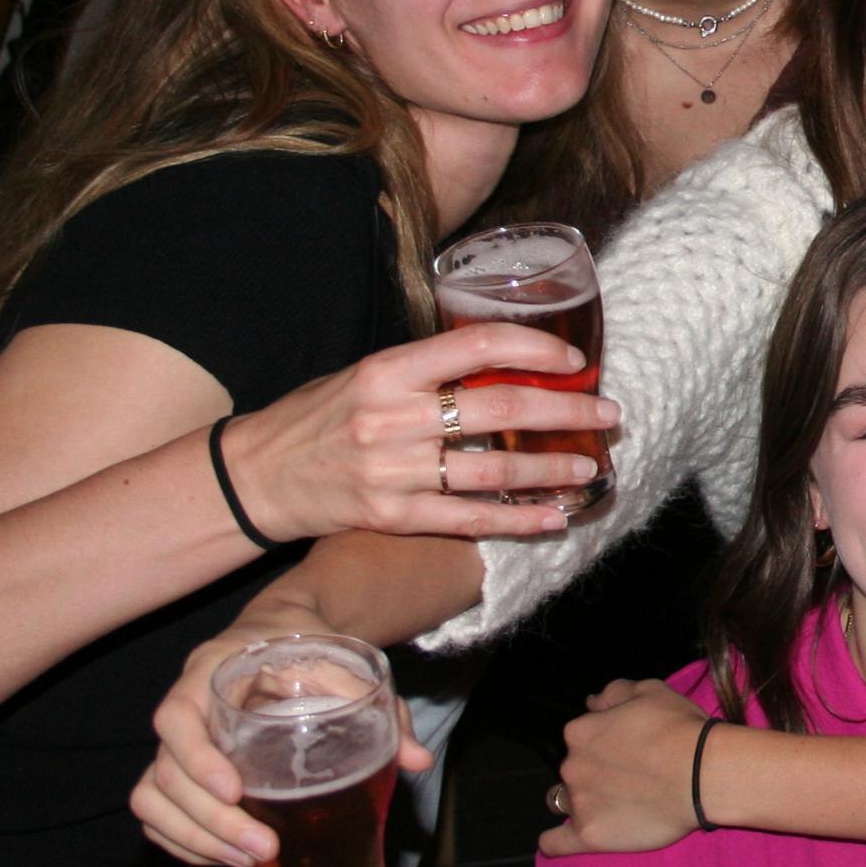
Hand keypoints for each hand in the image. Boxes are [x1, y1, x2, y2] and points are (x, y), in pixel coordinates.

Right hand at [132, 606, 434, 866]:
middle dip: (211, 821)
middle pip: (165, 774)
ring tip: (246, 862)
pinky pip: (155, 813)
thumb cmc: (309, 645)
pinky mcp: (178, 768)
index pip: (176, 718)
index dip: (197, 759)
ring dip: (194, 839)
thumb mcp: (344, 663)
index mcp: (210, 673)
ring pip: (151, 800)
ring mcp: (175, 742)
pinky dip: (181, 842)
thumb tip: (418, 760)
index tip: (235, 790)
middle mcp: (183, 709)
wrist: (283, 628)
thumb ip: (380, 707)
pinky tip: (224, 858)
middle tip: (262, 848)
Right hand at [216, 325, 621, 542]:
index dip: (536, 351)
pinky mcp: (391, 517)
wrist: (256, 476)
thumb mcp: (366, 376)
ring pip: (493, 472)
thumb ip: (427, 373)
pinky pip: (468, 520)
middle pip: (500, 410)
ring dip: (551, 472)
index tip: (573, 362)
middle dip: (566, 412)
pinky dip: (517, 520)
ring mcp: (393, 471)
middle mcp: (394, 417)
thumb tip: (503, 367)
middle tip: (608, 414)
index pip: (478, 346)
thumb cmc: (318, 418)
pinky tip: (553, 518)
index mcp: (389, 370)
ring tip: (590, 468)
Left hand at [542, 676, 712, 854]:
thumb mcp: (650, 691)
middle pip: (574, 769)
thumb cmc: (680, 729)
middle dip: (594, 771)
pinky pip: (555, 843)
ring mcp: (578, 803)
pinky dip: (554, 843)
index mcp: (581, 731)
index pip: (582, 736)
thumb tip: (592, 702)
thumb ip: (615, 692)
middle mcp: (572, 766)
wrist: (702, 774)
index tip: (629, 747)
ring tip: (609, 804)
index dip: (605, 741)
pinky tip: (558, 842)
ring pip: (564, 801)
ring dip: (579, 800)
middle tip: (629, 776)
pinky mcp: (588, 835)